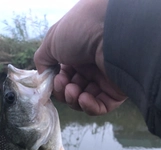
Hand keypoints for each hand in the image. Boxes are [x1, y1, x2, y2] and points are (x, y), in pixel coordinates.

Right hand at [34, 0, 126, 114]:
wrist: (110, 31)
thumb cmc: (80, 31)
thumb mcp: (52, 41)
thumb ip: (43, 60)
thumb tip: (43, 76)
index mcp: (78, 54)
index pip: (65, 76)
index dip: (57, 82)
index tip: (53, 80)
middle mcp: (92, 66)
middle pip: (73, 90)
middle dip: (63, 91)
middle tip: (63, 85)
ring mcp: (105, 79)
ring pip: (84, 101)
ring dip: (73, 99)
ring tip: (73, 90)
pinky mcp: (117, 91)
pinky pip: (101, 107)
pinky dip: (89, 107)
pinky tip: (84, 98)